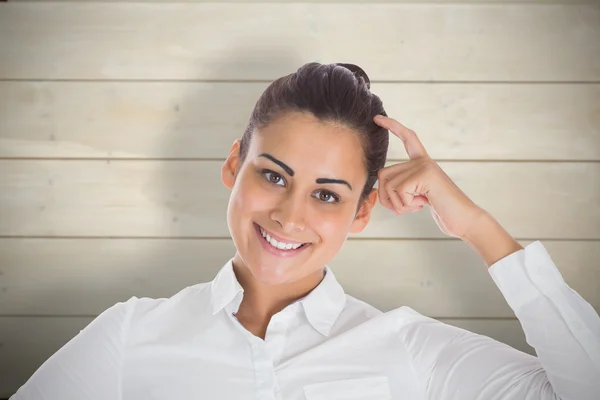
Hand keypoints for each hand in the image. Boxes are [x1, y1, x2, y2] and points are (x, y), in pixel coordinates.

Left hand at [373, 115, 484, 238]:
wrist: (465, 219)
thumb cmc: (443, 210)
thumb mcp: (419, 195)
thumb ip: (403, 186)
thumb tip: (380, 185)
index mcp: (422, 163)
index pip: (407, 138)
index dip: (393, 126)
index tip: (377, 118)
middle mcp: (423, 161)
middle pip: (383, 174)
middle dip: (386, 198)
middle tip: (404, 208)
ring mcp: (424, 166)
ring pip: (388, 184)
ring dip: (397, 204)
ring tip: (416, 206)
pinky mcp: (425, 175)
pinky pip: (399, 191)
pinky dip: (405, 205)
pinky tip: (422, 205)